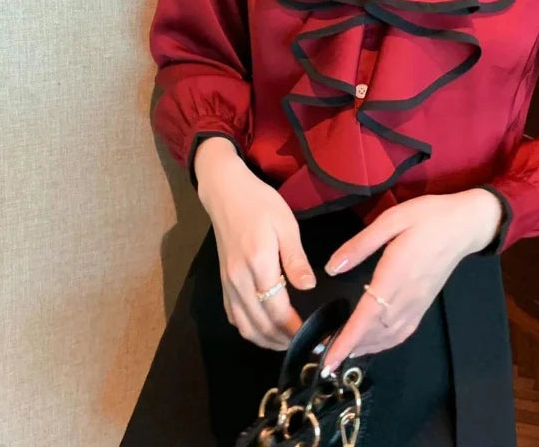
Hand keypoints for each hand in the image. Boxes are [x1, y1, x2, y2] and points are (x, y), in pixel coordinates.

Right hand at [194, 137, 316, 350]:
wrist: (226, 193)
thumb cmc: (261, 204)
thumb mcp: (286, 225)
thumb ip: (296, 259)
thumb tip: (309, 287)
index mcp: (258, 265)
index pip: (277, 311)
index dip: (295, 329)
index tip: (315, 336)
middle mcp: (238, 280)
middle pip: (260, 325)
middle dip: (283, 340)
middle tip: (306, 345)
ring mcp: (227, 283)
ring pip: (244, 326)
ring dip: (265, 340)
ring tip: (288, 342)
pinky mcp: (223, 282)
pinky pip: (233, 316)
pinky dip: (249, 329)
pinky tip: (265, 329)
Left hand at [319, 188, 502, 372]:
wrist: (465, 224)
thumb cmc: (428, 217)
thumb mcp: (391, 219)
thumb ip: (360, 245)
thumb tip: (332, 267)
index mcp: (395, 275)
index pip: (367, 317)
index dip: (347, 340)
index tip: (329, 361)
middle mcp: (408, 296)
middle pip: (376, 332)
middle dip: (349, 348)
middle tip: (325, 358)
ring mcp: (418, 302)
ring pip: (389, 336)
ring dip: (366, 348)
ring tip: (342, 353)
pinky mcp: (425, 303)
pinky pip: (403, 331)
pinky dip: (385, 343)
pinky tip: (373, 342)